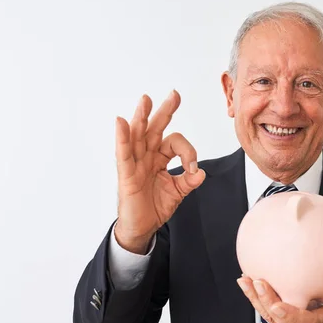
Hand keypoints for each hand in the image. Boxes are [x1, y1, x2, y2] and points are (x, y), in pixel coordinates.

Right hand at [114, 91, 205, 253]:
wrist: (142, 228)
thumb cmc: (155, 206)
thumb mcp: (178, 192)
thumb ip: (189, 181)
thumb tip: (200, 172)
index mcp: (159, 158)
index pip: (174, 143)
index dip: (188, 152)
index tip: (192, 168)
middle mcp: (146, 156)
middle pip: (154, 128)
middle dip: (164, 111)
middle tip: (174, 94)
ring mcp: (135, 164)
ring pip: (137, 135)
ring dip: (141, 117)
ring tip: (146, 100)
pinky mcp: (126, 175)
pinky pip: (123, 153)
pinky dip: (122, 137)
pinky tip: (121, 122)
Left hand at [237, 253, 322, 322]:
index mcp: (321, 322)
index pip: (304, 322)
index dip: (290, 315)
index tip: (278, 306)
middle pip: (280, 320)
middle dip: (266, 302)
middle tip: (257, 282)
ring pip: (269, 316)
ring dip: (255, 299)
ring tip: (245, 280)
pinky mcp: (280, 318)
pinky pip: (266, 310)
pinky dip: (255, 297)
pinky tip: (246, 281)